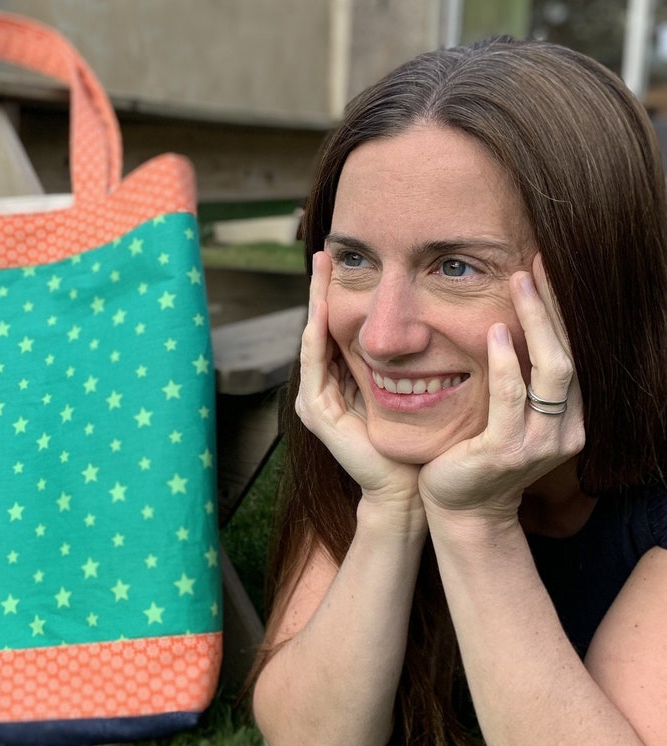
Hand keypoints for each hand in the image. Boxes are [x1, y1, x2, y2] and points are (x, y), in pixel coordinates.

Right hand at [296, 252, 421, 506]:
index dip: (341, 295)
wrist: (409, 488)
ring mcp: (315, 400)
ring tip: (319, 271)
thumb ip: (413, 359)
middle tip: (324, 252)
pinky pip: (314, 366)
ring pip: (312, 340)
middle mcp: (324, 387)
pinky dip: (317, 337)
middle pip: (319, 328)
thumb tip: (438, 317)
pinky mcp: (316, 413)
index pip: (339, 328)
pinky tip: (319, 312)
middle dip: (320, 290)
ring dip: (313, 304)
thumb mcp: (415, 386)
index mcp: (344, 381)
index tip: (348, 260)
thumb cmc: (420, 441)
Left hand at [419, 255, 584, 520]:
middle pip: (568, 354)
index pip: (569, 354)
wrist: (461, 510)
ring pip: (551, 370)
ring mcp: (539, 443)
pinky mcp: (506, 451)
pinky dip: (506, 363)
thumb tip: (507, 326)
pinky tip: (498, 332)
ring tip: (518, 283)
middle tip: (534, 266)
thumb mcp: (505, 416)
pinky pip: (511, 398)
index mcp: (566, 418)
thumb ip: (517, 382)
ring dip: (536, 321)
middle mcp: (564, 430)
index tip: (544, 272)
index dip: (559, 313)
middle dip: (552, 307)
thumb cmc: (476, 457)